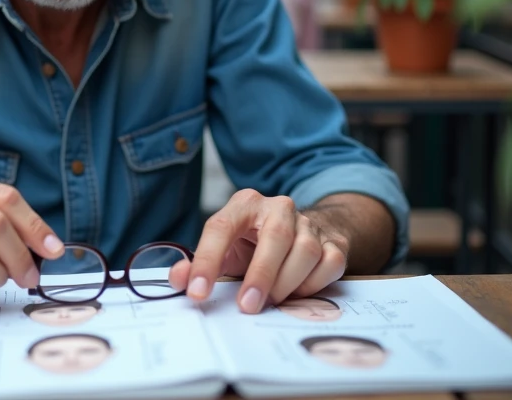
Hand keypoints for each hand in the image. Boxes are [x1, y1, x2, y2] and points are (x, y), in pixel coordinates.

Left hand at [171, 189, 347, 313]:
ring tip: (272, 301)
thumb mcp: (225, 250)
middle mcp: (278, 207)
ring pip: (306, 250)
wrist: (298, 229)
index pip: (220, 227)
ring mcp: (309, 223)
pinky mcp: (333, 240)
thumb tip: (178, 280)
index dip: (206, 260)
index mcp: (244, 205)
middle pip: (275, 236)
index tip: (197, 292)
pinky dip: (314, 284)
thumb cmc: (253, 244)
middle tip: (246, 306)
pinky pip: (329, 263)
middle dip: (260, 275)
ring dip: (287, 282)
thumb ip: (199, 265)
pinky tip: (297, 293)